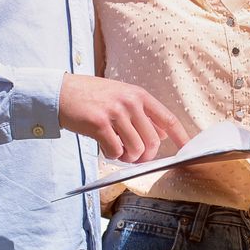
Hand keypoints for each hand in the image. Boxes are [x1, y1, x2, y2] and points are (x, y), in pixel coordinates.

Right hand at [60, 75, 187, 162]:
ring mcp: (115, 112)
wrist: (62, 92)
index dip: (181, 137)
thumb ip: (142, 114)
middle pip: (153, 141)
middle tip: (135, 157)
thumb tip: (162, 135)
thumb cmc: (92, 97)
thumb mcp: (121, 96)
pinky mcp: (99, 124)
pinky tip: (105, 148)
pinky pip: (116, 151)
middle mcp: (130, 102)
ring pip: (136, 149)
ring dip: (129, 158)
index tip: (188, 151)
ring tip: (118, 151)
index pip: (168, 119)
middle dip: (146, 156)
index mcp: (139, 95)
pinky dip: (113, 156)